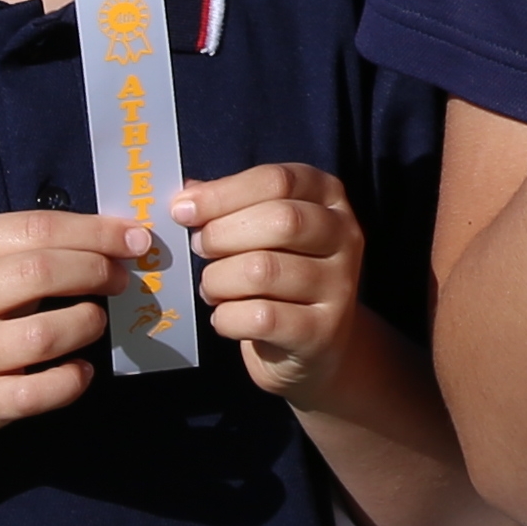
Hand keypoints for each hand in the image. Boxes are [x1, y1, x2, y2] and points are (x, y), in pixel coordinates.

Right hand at [0, 210, 136, 447]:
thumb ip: (25, 250)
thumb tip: (115, 238)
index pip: (32, 228)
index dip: (93, 231)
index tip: (133, 238)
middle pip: (39, 272)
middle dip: (95, 270)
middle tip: (120, 279)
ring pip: (43, 334)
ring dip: (86, 324)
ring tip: (94, 322)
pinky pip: (40, 391)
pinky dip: (72, 380)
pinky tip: (79, 370)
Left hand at [179, 161, 368, 399]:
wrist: (312, 345)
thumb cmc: (277, 275)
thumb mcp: (261, 230)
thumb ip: (228, 206)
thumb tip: (186, 195)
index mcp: (328, 197)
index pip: (277, 180)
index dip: (223, 193)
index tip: (182, 210)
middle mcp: (344, 236)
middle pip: (280, 221)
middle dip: (222, 235)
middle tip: (200, 250)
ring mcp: (339, 285)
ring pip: (263, 271)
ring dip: (218, 280)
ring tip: (212, 287)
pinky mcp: (322, 331)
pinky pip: (261, 318)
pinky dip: (227, 318)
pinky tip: (224, 317)